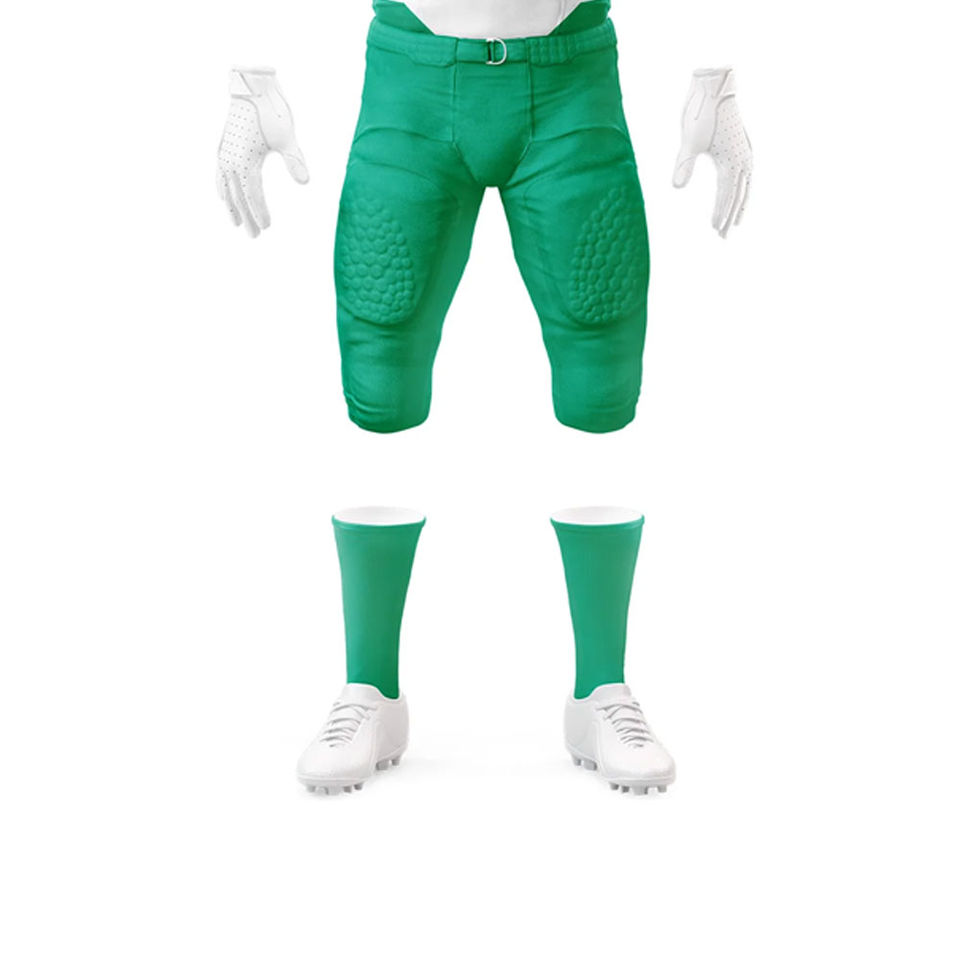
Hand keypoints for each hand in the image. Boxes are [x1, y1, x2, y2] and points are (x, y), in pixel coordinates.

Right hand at [216, 67, 309, 237]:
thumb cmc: (271, 110)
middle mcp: (231, 160)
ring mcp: (224, 154)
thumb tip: (305, 182)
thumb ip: (295, 161)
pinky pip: (219, 174)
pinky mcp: (223, 147)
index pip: (252, 195)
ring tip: (237, 223)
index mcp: (246, 161)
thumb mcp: (287, 136)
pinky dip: (221, 188)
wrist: (251, 86)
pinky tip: (223, 197)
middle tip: (254, 237)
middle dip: (247, 217)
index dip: (259, 212)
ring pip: (226, 188)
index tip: (266, 227)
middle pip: (239, 197)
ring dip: (232, 207)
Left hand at [673, 68, 752, 238]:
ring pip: (745, 186)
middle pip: (738, 196)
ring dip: (739, 205)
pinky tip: (739, 192)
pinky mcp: (743, 144)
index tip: (715, 230)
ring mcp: (745, 151)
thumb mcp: (689, 140)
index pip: (726, 195)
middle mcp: (743, 159)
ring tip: (736, 221)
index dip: (721, 214)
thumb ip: (684, 165)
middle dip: (730, 217)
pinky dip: (743, 188)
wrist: (715, 85)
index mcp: (731, 161)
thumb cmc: (700, 112)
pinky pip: (746, 174)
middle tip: (724, 236)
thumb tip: (676, 188)